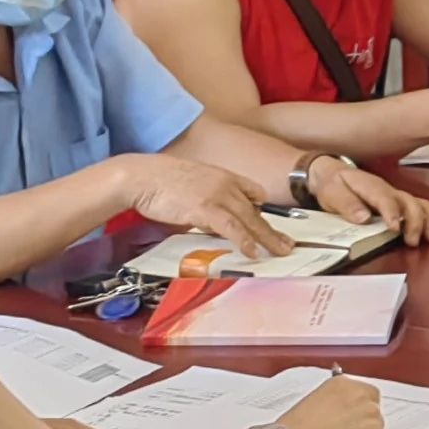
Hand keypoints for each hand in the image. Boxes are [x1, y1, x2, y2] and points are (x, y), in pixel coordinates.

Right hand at [115, 155, 287, 254]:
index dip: (262, 210)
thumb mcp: (191, 188)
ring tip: (279, 252)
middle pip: (257, 210)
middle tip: (287, 245)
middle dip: (273, 230)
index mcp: (223, 176)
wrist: (141, 176)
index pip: (254, 192)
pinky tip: (253, 251)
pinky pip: (232, 227)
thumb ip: (207, 203)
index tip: (270, 225)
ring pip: (250, 219)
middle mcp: (225, 183)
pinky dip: (244, 240)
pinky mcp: (206, 208)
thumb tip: (213, 224)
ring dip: (266, 238)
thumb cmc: (159, 182)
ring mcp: (217, 195)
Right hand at [279, 376, 383, 428]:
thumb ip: (336, 401)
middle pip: (374, 408)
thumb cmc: (295, 427)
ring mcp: (368, 413)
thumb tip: (346, 410)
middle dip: (365, 421)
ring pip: (377, 426)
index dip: (361, 407)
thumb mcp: (316, 400)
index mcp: (343, 383)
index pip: (367, 392)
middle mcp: (359, 394)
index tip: (354, 417)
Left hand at [303, 160, 428, 244]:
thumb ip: (347, 204)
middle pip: (409, 202)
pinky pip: (422, 207)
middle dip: (415, 222)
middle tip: (412, 241)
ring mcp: (397, 195)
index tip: (395, 229)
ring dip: (428, 220)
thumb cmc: (334, 184)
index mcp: (370, 186)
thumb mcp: (331, 193)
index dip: (392, 213)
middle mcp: (388, 190)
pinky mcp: (400, 202)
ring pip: (420, 204)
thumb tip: (363, 217)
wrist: (333, 174)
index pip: (385, 199)